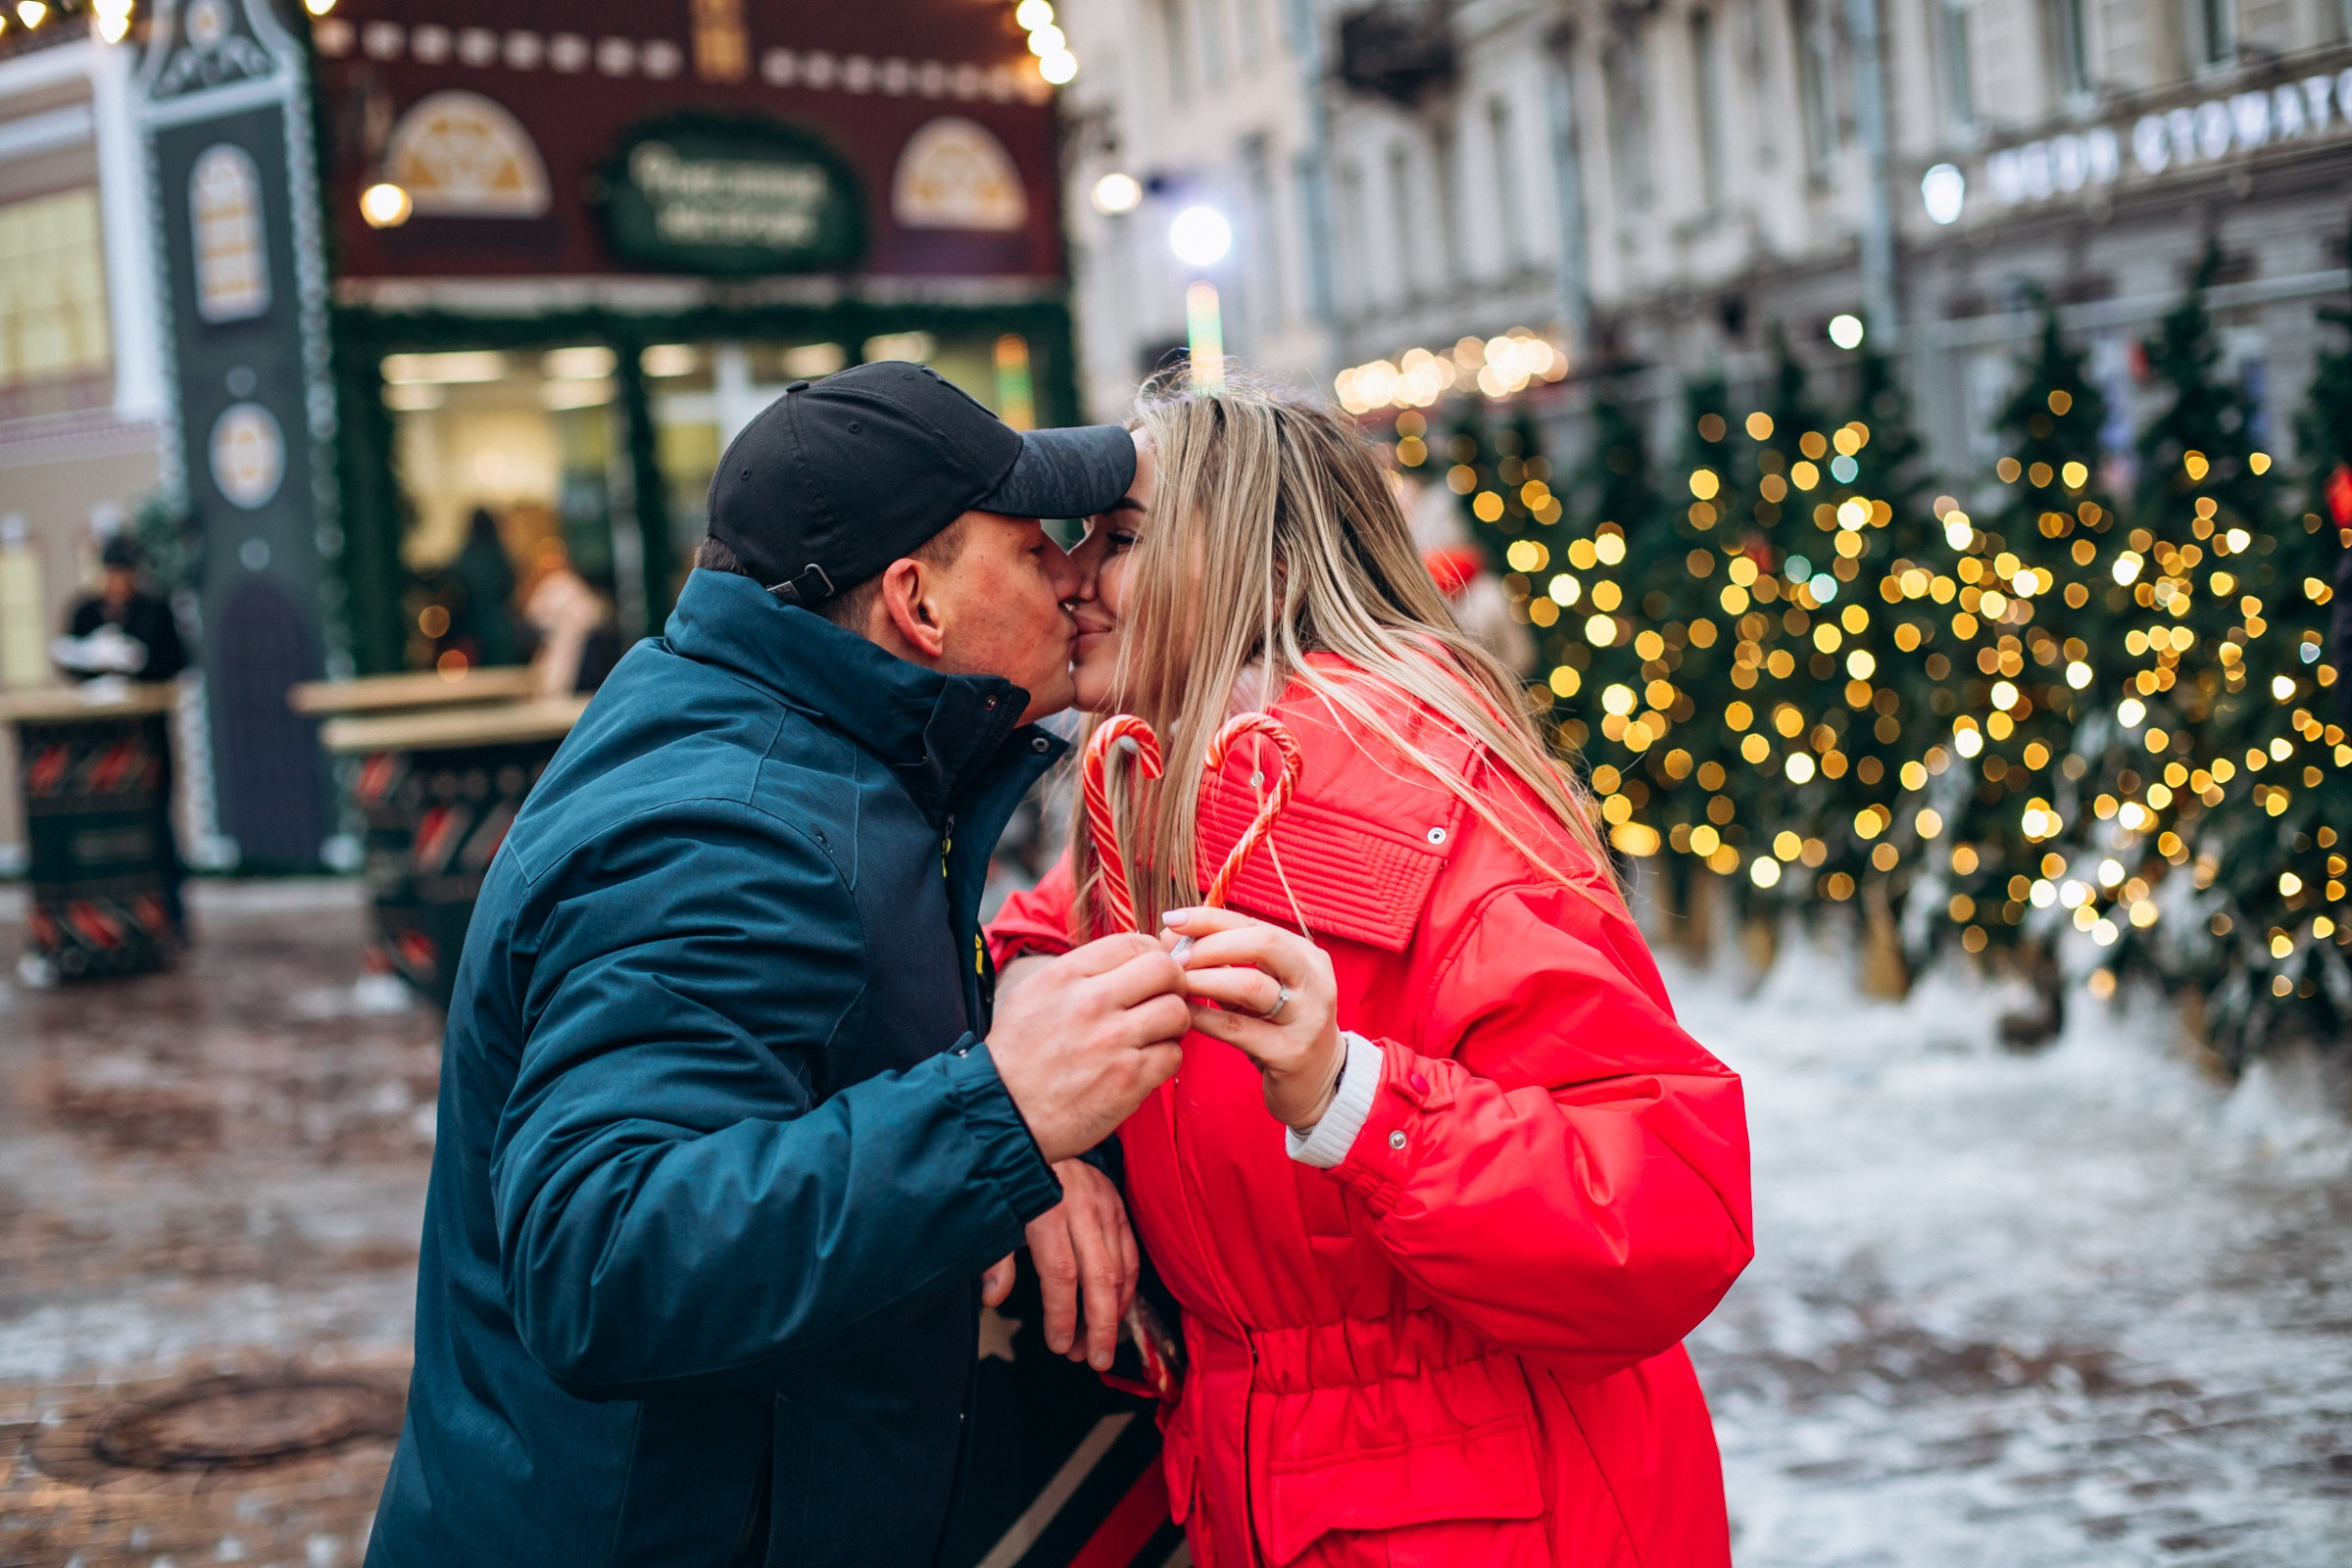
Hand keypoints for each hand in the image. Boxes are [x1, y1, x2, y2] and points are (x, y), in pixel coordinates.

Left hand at [977, 1160, 1137, 1370]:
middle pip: (1099, 1276)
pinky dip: (1127, 1289)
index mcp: (1046, 1210)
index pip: (1060, 1273)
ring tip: (1098, 1345)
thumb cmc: (1012, 1178)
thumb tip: (994, 1298)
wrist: (1037, 1128)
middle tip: (1094, 1359)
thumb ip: (996, 1258)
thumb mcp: (995, 1212)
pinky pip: (1131, 1256)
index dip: (1061, 1314)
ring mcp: (1105, 1206)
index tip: (1057, 1344)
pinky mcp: (1119, 1206)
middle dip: (1099, 1325)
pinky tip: (1115, 1312)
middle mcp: (1081, 1208)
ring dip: (1113, 1313)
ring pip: (1121, 1269)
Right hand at [988, 934, 1188, 1162]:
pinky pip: (1173, 1055)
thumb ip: (1081, 973)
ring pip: (1177, 1012)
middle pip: (1165, 970)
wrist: (1004, 1113)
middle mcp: (1092, 1002)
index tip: (1152, 971)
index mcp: (1066, 976)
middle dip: (1174, 983)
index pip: (1133, 942)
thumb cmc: (1018, 1055)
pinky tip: (1145, 1064)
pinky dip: (1165, 1059)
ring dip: (1173, 1024)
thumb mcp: (1034, 994)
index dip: (1152, 953)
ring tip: (1155, 1035)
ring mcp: (1113, 1042)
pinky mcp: (1129, 1080)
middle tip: (1165, 998)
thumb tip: (1126, 960)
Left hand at [1162, 907, 1343, 1129]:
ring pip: (1251, 985)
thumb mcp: (1264, 987)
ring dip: (1205, 979)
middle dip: (1211, 945)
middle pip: (1263, 944)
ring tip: (1176, 984)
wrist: (1319, 1081)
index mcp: (1307, 956)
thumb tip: (1174, 934)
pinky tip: (1184, 1014)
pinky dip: (1205, 1017)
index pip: (1255, 924)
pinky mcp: (1292, 1053)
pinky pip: (1238, 1028)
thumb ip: (1229, 960)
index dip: (1209, 919)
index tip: (1171, 921)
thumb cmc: (1280, 1026)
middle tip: (1174, 958)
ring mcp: (1307, 1018)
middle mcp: (1315, 981)